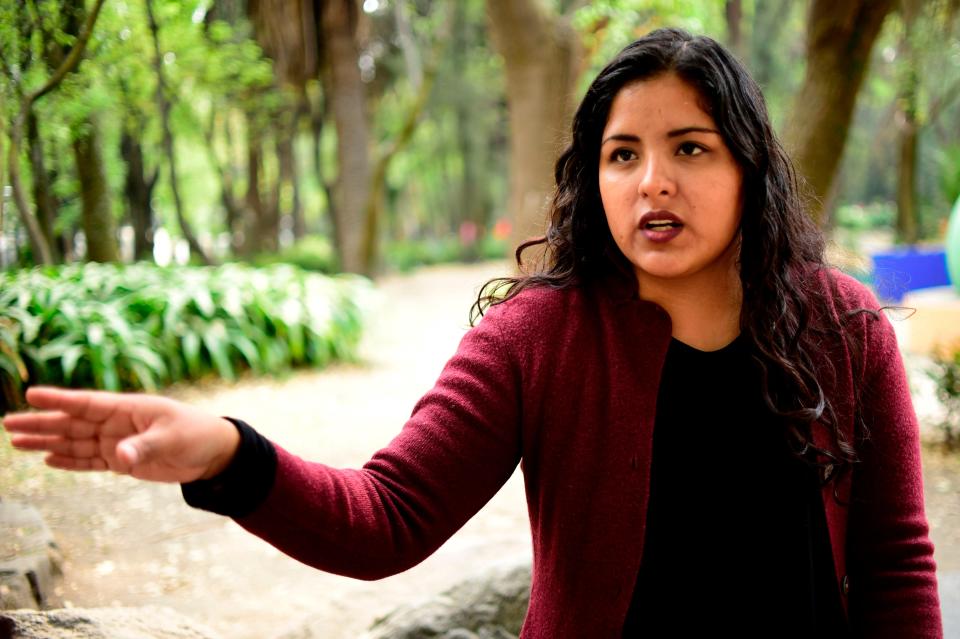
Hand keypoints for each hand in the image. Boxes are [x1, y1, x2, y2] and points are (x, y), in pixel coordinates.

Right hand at [3, 386, 240, 482]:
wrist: (213, 453)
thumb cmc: (197, 434)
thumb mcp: (172, 440)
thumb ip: (144, 448)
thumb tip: (119, 457)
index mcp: (128, 409)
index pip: (87, 403)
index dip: (59, 400)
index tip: (32, 394)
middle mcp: (118, 424)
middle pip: (72, 423)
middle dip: (41, 424)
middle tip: (7, 424)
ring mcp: (118, 442)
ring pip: (75, 442)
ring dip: (47, 442)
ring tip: (16, 442)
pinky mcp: (122, 461)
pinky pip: (90, 461)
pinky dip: (69, 461)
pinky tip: (47, 459)